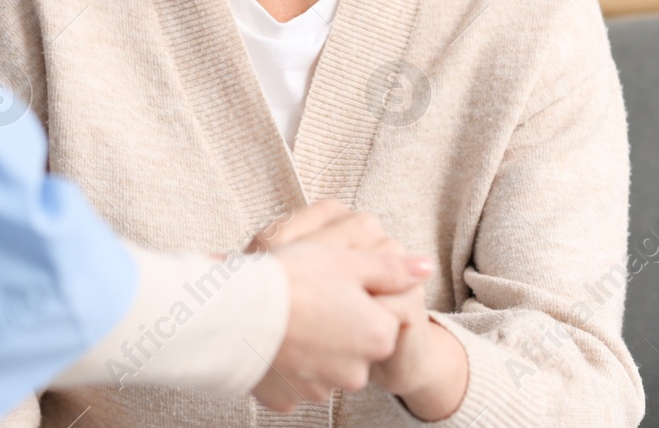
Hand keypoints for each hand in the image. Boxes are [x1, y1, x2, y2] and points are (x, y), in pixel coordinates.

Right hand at [251, 202, 465, 416]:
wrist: (233, 309)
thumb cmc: (293, 278)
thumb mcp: (348, 261)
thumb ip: (391, 268)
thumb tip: (425, 267)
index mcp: (378, 335)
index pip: (380, 313)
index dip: (355, 293)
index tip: (329, 280)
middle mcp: (355, 370)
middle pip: (353, 341)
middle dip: (335, 321)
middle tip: (305, 294)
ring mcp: (319, 388)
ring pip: (323, 362)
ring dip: (310, 343)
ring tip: (285, 314)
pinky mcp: (286, 397)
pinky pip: (293, 378)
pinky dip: (285, 362)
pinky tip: (271, 338)